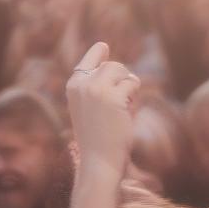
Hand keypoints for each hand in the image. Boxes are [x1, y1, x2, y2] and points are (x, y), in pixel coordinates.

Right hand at [66, 42, 139, 179]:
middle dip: (122, 79)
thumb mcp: (89, 108)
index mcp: (73, 86)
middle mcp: (82, 84)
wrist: (98, 160)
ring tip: (124, 107)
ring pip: (122, 71)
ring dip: (129, 87)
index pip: (89, 58)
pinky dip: (135, 96)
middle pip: (111, 65)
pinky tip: (128, 112)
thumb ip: (95, 85)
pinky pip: (133, 83)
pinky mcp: (113, 97)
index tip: (104, 47)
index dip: (100, 52)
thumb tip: (105, 49)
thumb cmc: (97, 138)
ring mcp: (96, 89)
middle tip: (122, 101)